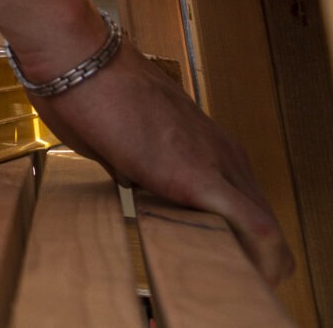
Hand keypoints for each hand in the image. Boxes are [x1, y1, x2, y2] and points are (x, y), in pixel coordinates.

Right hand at [27, 41, 289, 283]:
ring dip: (251, 259)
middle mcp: (219, 150)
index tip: (206, 250)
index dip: (227, 229)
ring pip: (265, 228)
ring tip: (226, 281)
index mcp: (199, 139)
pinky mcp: (201, 178)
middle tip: (214, 274)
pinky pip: (259, 230)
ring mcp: (217, 162)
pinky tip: (252, 283)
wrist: (75, 57)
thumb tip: (128, 178)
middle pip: (257, 216)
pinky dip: (260, 261)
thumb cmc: (81, 86)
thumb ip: (128, 161)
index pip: (236, 195)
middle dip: (243, 252)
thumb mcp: (110, 135)